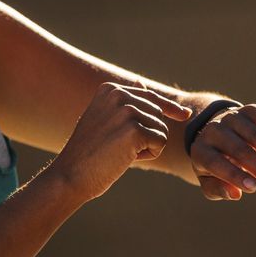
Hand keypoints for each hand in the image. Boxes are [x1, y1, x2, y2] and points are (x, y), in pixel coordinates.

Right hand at [49, 81, 193, 202]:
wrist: (71, 174)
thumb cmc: (88, 151)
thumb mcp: (104, 118)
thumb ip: (124, 102)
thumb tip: (141, 82)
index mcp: (110, 89)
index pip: (150, 96)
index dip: (169, 108)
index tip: (184, 115)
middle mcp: (119, 95)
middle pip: (158, 115)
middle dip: (146, 135)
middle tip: (118, 147)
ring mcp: (127, 111)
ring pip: (161, 130)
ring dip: (147, 146)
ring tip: (119, 152)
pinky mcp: (135, 130)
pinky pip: (160, 143)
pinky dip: (148, 155)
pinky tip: (125, 158)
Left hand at [188, 103, 255, 200]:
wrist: (216, 136)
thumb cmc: (214, 166)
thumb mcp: (209, 181)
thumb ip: (218, 188)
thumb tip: (236, 194)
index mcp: (200, 150)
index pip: (215, 162)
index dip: (234, 175)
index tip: (254, 189)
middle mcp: (214, 130)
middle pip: (240, 150)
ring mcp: (233, 118)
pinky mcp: (250, 111)